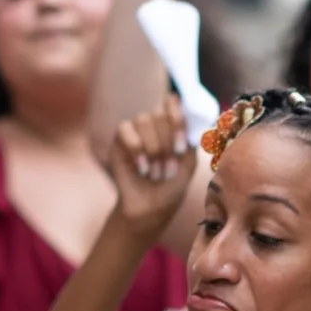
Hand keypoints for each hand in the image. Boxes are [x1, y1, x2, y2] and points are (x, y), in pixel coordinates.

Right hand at [104, 95, 193, 233]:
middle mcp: (154, 124)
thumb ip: (190, 139)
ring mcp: (136, 130)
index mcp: (172, 125)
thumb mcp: (189, 163)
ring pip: (143, 120)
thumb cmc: (171, 186)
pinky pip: (125, 128)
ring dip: (154, 148)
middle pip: (159, 113)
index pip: (171, 101)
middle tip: (169, 168)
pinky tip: (141, 168)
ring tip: (156, 171)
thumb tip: (192, 117)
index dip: (176, 114)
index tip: (181, 142)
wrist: (151, 208)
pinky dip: (136, 149)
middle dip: (167, 143)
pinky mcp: (119, 140)